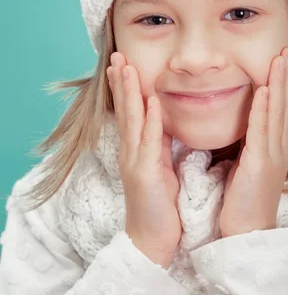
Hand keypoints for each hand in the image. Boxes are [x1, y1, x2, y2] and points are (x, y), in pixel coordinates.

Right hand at [107, 52, 180, 268]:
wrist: (153, 240)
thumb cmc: (159, 204)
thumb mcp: (160, 167)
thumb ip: (159, 144)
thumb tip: (164, 121)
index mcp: (136, 149)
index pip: (129, 111)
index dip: (126, 87)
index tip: (124, 63)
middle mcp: (130, 151)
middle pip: (125, 109)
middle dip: (121, 81)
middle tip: (116, 55)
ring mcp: (134, 161)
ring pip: (132, 120)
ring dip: (130, 92)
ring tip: (127, 67)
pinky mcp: (145, 174)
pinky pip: (149, 142)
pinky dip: (150, 121)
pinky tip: (152, 102)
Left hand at [219, 47, 287, 237]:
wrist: (246, 234)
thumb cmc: (244, 201)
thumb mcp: (249, 166)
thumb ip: (251, 144)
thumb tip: (245, 125)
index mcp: (275, 148)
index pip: (283, 109)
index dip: (287, 84)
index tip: (286, 61)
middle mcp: (278, 148)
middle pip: (285, 105)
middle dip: (287, 76)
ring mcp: (271, 156)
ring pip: (277, 112)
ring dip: (279, 83)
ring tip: (281, 59)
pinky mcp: (259, 166)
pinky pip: (260, 132)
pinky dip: (262, 109)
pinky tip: (263, 90)